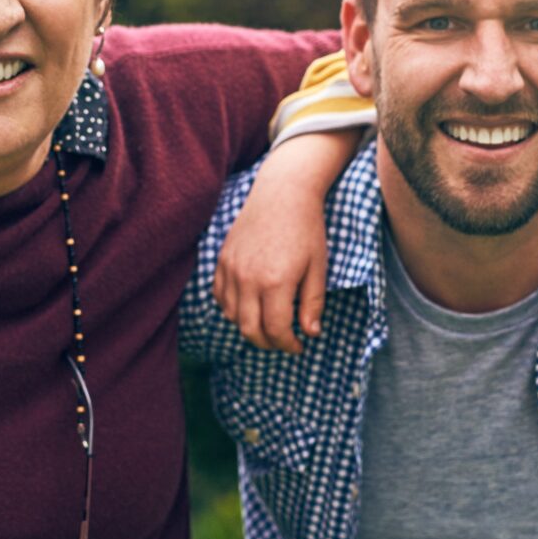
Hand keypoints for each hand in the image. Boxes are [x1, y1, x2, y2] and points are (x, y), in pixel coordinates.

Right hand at [213, 131, 356, 352]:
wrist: (283, 192)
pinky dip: (231, 308)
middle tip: (283, 342)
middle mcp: (248, 278)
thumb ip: (313, 303)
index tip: (298, 346)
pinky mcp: (223, 259)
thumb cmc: (306, 228)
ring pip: (231, 316)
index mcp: (276, 282)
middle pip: (250, 329)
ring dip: (249, 327)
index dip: (287, 345)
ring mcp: (231, 268)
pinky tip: (248, 307)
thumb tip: (311, 333)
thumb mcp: (318, 266)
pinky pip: (219, 296)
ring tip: (267, 326)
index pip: (276, 330)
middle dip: (268, 343)